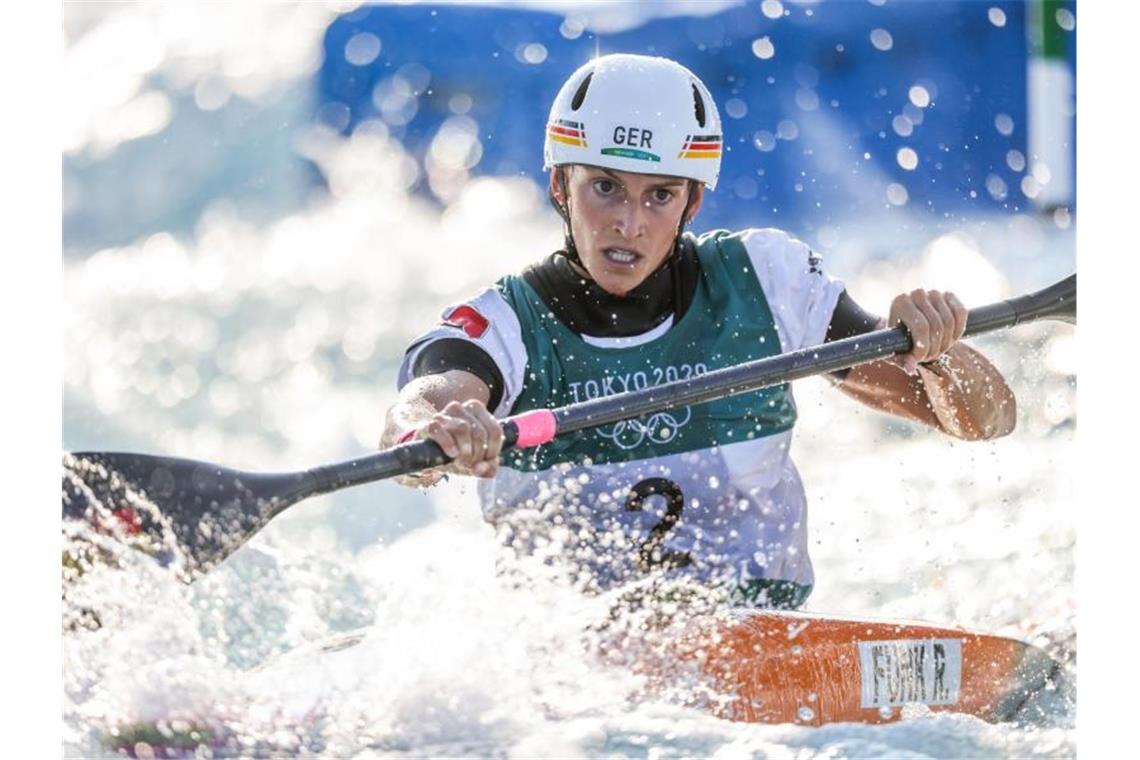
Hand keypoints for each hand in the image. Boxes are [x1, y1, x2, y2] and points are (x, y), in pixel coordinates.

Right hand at [384, 399, 503, 486]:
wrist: (429, 453)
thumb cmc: (458, 454)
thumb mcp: (477, 462)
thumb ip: (488, 468)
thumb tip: (480, 468)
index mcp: (477, 410)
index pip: (494, 430)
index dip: (493, 451)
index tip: (484, 461)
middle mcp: (461, 408)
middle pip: (479, 432)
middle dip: (477, 454)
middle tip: (469, 464)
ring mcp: (443, 414)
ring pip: (463, 428)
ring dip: (464, 451)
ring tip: (460, 461)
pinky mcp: (429, 424)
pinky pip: (439, 429)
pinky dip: (447, 444)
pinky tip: (452, 454)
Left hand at [887, 289, 967, 374]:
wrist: (906, 322)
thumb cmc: (898, 339)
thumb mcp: (895, 350)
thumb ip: (902, 359)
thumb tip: (911, 368)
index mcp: (900, 302)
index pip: (921, 327)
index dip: (924, 347)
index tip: (920, 359)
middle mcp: (917, 294)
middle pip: (937, 326)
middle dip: (935, 347)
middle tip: (930, 357)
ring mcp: (933, 293)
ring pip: (949, 322)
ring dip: (947, 342)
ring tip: (937, 349)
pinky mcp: (948, 295)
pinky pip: (961, 312)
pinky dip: (960, 329)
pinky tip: (952, 338)